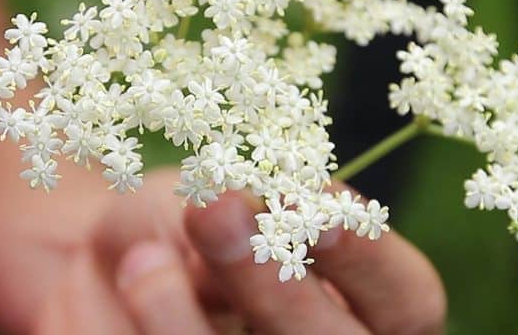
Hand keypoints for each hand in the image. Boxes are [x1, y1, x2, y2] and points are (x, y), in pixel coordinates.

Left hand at [0, 3, 445, 333]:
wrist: (112, 270)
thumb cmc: (179, 227)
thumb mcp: (204, 195)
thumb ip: (223, 202)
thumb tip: (221, 218)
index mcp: (355, 304)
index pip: (405, 298)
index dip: (368, 255)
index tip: (316, 198)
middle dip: (275, 281)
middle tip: (220, 212)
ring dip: (189, 316)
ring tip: (145, 259)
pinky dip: (131, 325)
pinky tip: (112, 280)